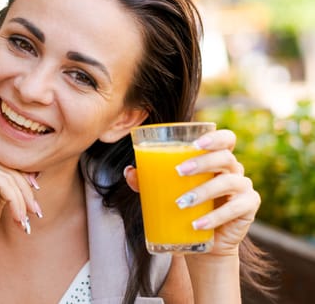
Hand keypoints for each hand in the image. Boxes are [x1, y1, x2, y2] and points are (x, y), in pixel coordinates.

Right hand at [0, 151, 40, 250]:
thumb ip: (8, 180)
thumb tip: (34, 170)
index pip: (0, 160)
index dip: (20, 175)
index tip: (36, 189)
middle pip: (5, 166)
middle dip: (24, 188)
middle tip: (35, 208)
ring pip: (7, 176)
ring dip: (23, 197)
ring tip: (28, 216)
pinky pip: (4, 184)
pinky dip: (16, 201)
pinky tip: (19, 218)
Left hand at [124, 129, 260, 255]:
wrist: (201, 240)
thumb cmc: (185, 208)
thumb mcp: (166, 191)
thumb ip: (149, 180)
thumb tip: (129, 171)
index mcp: (216, 159)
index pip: (226, 139)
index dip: (216, 137)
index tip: (196, 143)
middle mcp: (233, 169)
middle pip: (225, 157)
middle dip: (202, 162)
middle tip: (179, 171)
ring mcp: (243, 188)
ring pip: (229, 182)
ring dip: (204, 191)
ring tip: (181, 203)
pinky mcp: (248, 207)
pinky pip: (236, 209)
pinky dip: (215, 217)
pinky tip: (197, 224)